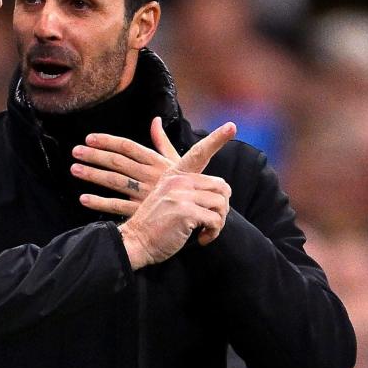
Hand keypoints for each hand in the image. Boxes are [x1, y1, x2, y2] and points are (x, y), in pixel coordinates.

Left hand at [74, 119, 232, 243]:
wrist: (200, 211)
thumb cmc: (186, 184)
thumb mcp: (177, 161)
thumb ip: (162, 141)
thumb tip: (155, 120)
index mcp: (157, 161)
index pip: (129, 147)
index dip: (108, 141)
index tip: (90, 138)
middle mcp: (149, 175)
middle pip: (118, 162)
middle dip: (95, 156)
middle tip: (75, 151)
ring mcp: (145, 194)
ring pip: (115, 182)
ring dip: (93, 175)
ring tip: (74, 169)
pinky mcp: (142, 211)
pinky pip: (118, 207)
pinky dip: (100, 203)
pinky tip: (83, 199)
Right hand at [113, 122, 235, 268]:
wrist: (136, 241)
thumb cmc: (154, 223)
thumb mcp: (163, 194)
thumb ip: (178, 184)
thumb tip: (188, 166)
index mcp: (174, 174)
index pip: (198, 152)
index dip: (216, 138)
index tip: (232, 125)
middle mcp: (178, 180)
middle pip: (221, 186)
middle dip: (222, 208)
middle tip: (211, 222)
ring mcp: (181, 194)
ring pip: (221, 204)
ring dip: (217, 224)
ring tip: (204, 232)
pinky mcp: (186, 211)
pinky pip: (215, 219)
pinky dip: (212, 233)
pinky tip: (200, 238)